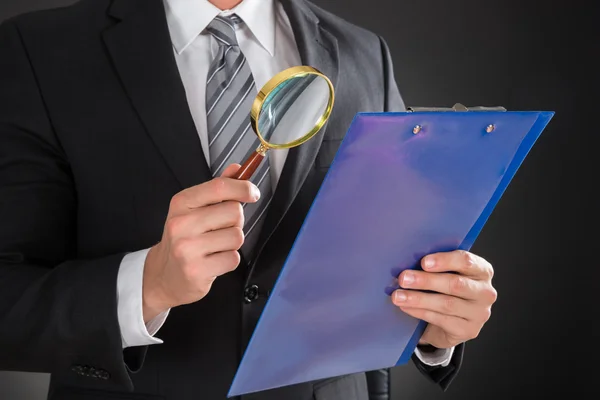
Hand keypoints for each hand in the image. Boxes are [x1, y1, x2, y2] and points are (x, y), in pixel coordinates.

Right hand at [142, 164, 259, 321]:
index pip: (220, 187)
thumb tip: (237, 169)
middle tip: (221, 229)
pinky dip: (229, 260)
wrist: (165, 274)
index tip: (252, 192)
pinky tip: (214, 260)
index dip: (243, 187)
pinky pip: (233, 259)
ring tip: (216, 246)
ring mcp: (187, 248)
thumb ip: (217, 189)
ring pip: (237, 236)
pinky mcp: (196, 271)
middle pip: (234, 212)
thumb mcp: (194, 209)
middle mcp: (181, 224)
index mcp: (181, 203)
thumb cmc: (184, 238)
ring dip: (232, 243)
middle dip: (235, 221)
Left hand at [392, 250, 496, 348]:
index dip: (444, 261)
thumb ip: (435, 265)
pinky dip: (421, 312)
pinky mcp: (469, 330)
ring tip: (398, 296)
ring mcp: (479, 313)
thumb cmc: (446, 289)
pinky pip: (442, 320)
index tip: (423, 262)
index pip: (466, 261)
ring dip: (419, 299)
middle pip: (455, 284)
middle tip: (403, 279)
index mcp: (482, 270)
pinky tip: (406, 307)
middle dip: (426, 280)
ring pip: (447, 304)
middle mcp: (485, 292)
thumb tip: (408, 258)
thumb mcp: (446, 273)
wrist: (451, 320)